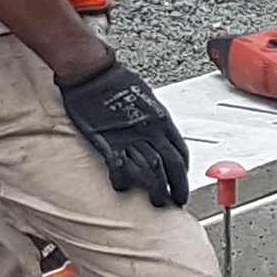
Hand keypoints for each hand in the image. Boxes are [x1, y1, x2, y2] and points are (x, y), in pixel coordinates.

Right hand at [58, 57, 191, 207]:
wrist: (93, 74)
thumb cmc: (118, 81)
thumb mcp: (147, 99)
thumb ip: (154, 120)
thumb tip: (158, 134)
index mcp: (161, 120)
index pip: (181, 152)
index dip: (184, 171)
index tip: (182, 182)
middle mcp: (150, 131)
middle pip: (171, 165)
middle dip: (177, 186)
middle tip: (177, 201)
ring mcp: (129, 138)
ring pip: (151, 170)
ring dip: (155, 189)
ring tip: (156, 202)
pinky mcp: (108, 142)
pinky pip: (120, 166)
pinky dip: (123, 180)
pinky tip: (123, 188)